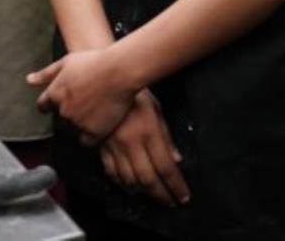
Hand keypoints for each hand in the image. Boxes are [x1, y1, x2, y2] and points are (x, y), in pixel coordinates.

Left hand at [28, 47, 136, 143]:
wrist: (119, 71)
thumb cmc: (94, 61)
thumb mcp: (67, 61)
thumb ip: (46, 74)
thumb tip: (29, 80)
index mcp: (55, 93)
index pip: (43, 106)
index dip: (51, 104)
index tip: (62, 101)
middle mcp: (63, 110)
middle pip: (61, 118)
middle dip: (70, 112)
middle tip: (86, 102)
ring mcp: (78, 122)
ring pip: (75, 129)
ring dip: (82, 123)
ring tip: (97, 110)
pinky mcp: (93, 132)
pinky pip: (88, 141)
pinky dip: (93, 136)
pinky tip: (101, 124)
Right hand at [98, 89, 188, 206]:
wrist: (105, 82)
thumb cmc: (134, 93)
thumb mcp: (156, 109)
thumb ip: (166, 136)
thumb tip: (176, 159)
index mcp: (148, 132)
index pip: (165, 166)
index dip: (176, 185)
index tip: (183, 195)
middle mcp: (131, 142)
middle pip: (148, 178)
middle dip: (161, 194)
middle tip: (169, 202)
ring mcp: (114, 146)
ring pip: (128, 179)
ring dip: (142, 192)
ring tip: (152, 195)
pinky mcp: (102, 146)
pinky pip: (111, 171)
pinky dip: (121, 183)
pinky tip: (129, 186)